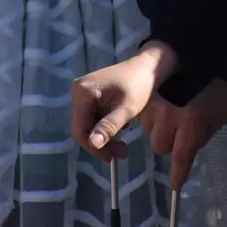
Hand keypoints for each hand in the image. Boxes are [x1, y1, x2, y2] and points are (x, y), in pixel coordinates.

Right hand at [70, 43, 177, 160]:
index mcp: (83, 92)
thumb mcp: (126, 109)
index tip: (111, 159)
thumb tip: (93, 144)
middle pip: (83, 127)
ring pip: (88, 124)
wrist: (149, 67)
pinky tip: (120, 129)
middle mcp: (78, 91)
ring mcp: (83, 92)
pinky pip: (93, 116)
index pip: (80, 129)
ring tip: (123, 144)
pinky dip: (105, 126)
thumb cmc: (140, 85)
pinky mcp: (90, 94)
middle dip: (101, 144)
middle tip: (121, 153)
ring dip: (105, 137)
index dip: (94, 147)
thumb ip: (109, 126)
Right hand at [140, 78, 226, 187]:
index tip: (176, 183)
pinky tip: (161, 104)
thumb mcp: (220, 111)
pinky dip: (151, 115)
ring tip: (171, 112)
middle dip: (169, 142)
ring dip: (159, 128)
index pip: (181, 158)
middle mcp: (169, 117)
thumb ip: (206, 132)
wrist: (196, 53)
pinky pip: (143, 117)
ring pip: (150, 132)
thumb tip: (193, 148)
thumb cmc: (213, 84)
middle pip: (160, 146)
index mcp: (191, 122)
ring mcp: (153, 107)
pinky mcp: (144, 98)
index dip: (178, 174)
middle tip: (178, 131)